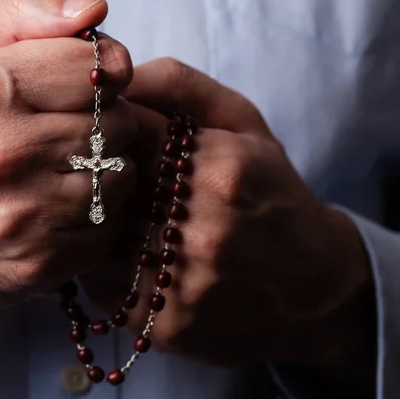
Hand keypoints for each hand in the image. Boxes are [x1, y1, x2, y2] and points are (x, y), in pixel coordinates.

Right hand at [0, 0, 135, 346]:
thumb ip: (25, 13)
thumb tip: (95, 11)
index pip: (97, 65)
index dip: (104, 72)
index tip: (90, 86)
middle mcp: (1, 151)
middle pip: (116, 122)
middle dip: (105, 122)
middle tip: (72, 131)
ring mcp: (21, 214)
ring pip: (120, 176)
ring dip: (106, 170)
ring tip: (69, 169)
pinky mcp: (38, 262)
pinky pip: (108, 228)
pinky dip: (97, 217)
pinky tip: (63, 208)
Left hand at [82, 58, 373, 370]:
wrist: (311, 287)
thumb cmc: (271, 194)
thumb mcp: (244, 123)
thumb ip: (180, 84)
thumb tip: (115, 73)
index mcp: (220, 167)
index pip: (124, 130)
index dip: (102, 127)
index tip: (101, 131)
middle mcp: (200, 227)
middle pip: (100, 185)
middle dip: (89, 173)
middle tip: (95, 172)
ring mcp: (181, 281)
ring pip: (91, 236)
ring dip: (87, 218)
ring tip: (108, 212)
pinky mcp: (162, 325)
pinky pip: (96, 284)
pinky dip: (95, 262)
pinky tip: (119, 252)